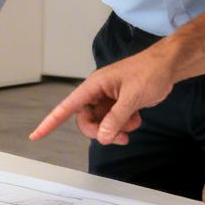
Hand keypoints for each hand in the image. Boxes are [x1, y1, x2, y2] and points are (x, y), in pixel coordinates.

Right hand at [31, 46, 178, 144]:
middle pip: (86, 121)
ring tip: (133, 125)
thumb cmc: (149, 73)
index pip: (66, 107)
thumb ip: (116, 118)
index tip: (35, 136)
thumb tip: (103, 137)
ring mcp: (108, 100)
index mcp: (93, 86)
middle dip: (100, 132)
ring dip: (115, 130)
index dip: (50, 122)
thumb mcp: (132, 97)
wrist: (168, 67)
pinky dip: (125, 125)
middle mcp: (97, 93)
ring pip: (101, 124)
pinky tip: (137, 117)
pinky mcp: (119, 104)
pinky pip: (114, 122)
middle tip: (119, 137)